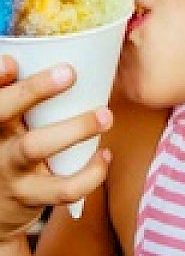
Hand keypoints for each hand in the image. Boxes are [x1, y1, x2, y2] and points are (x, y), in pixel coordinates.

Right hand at [0, 55, 111, 241]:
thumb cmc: (14, 147)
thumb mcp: (11, 122)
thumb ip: (29, 98)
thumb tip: (72, 60)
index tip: (11, 63)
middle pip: (2, 112)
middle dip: (33, 90)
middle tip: (69, 73)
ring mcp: (10, 169)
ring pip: (35, 146)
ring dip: (76, 128)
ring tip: (104, 116)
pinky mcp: (31, 195)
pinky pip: (63, 188)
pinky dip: (91, 173)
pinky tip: (104, 156)